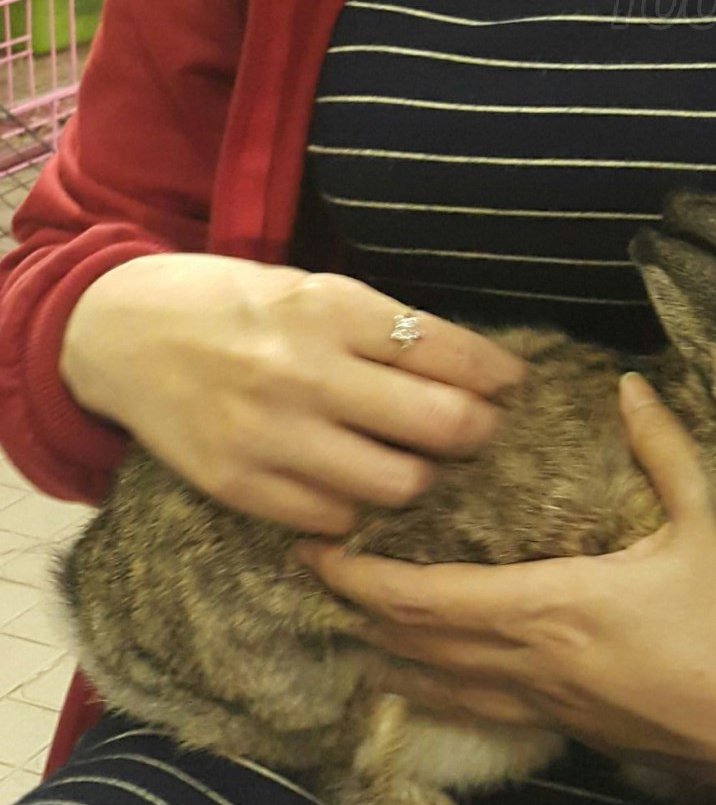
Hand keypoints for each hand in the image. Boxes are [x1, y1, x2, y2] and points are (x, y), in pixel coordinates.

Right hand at [60, 251, 526, 534]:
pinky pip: (336, 517)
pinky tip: (354, 480)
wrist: (115, 332)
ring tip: (419, 460)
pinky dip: (359, 505)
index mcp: (329, 308)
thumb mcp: (306, 286)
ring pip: (399, 484)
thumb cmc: (226, 302)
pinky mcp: (240, 486)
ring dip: (424, 476)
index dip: (498, 375)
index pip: (450, 352)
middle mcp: (305, 372)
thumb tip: (471, 368)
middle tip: (481, 429)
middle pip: (442, 425)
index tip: (511, 383)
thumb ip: (379, 326)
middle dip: (481, 432)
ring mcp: (270, 436)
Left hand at [298, 373, 715, 802]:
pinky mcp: (563, 727)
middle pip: (416, 642)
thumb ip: (661, 450)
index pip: (430, 596)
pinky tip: (411, 684)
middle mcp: (532, 660)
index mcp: (554, 604)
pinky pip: (476, 712)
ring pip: (438, 685)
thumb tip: (630, 383)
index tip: (319, 551)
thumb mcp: (703, 523)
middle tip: (313, 576)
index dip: (365, 579)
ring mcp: (544, 702)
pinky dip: (431, 693)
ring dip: (386, 657)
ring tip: (345, 629)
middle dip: (359, 611)